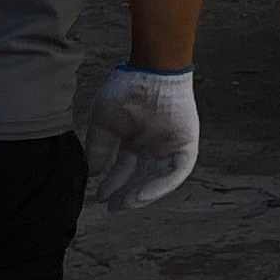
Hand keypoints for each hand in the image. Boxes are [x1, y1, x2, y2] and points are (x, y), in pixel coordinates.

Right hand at [80, 66, 199, 209]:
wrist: (152, 71)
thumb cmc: (125, 91)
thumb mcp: (103, 123)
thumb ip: (99, 149)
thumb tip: (92, 174)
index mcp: (135, 139)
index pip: (124, 168)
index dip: (112, 184)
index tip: (99, 197)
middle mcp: (153, 145)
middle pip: (140, 176)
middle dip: (126, 193)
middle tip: (111, 208)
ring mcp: (170, 145)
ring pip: (157, 177)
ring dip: (141, 193)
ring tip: (124, 204)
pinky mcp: (186, 144)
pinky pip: (177, 171)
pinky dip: (161, 185)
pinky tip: (141, 195)